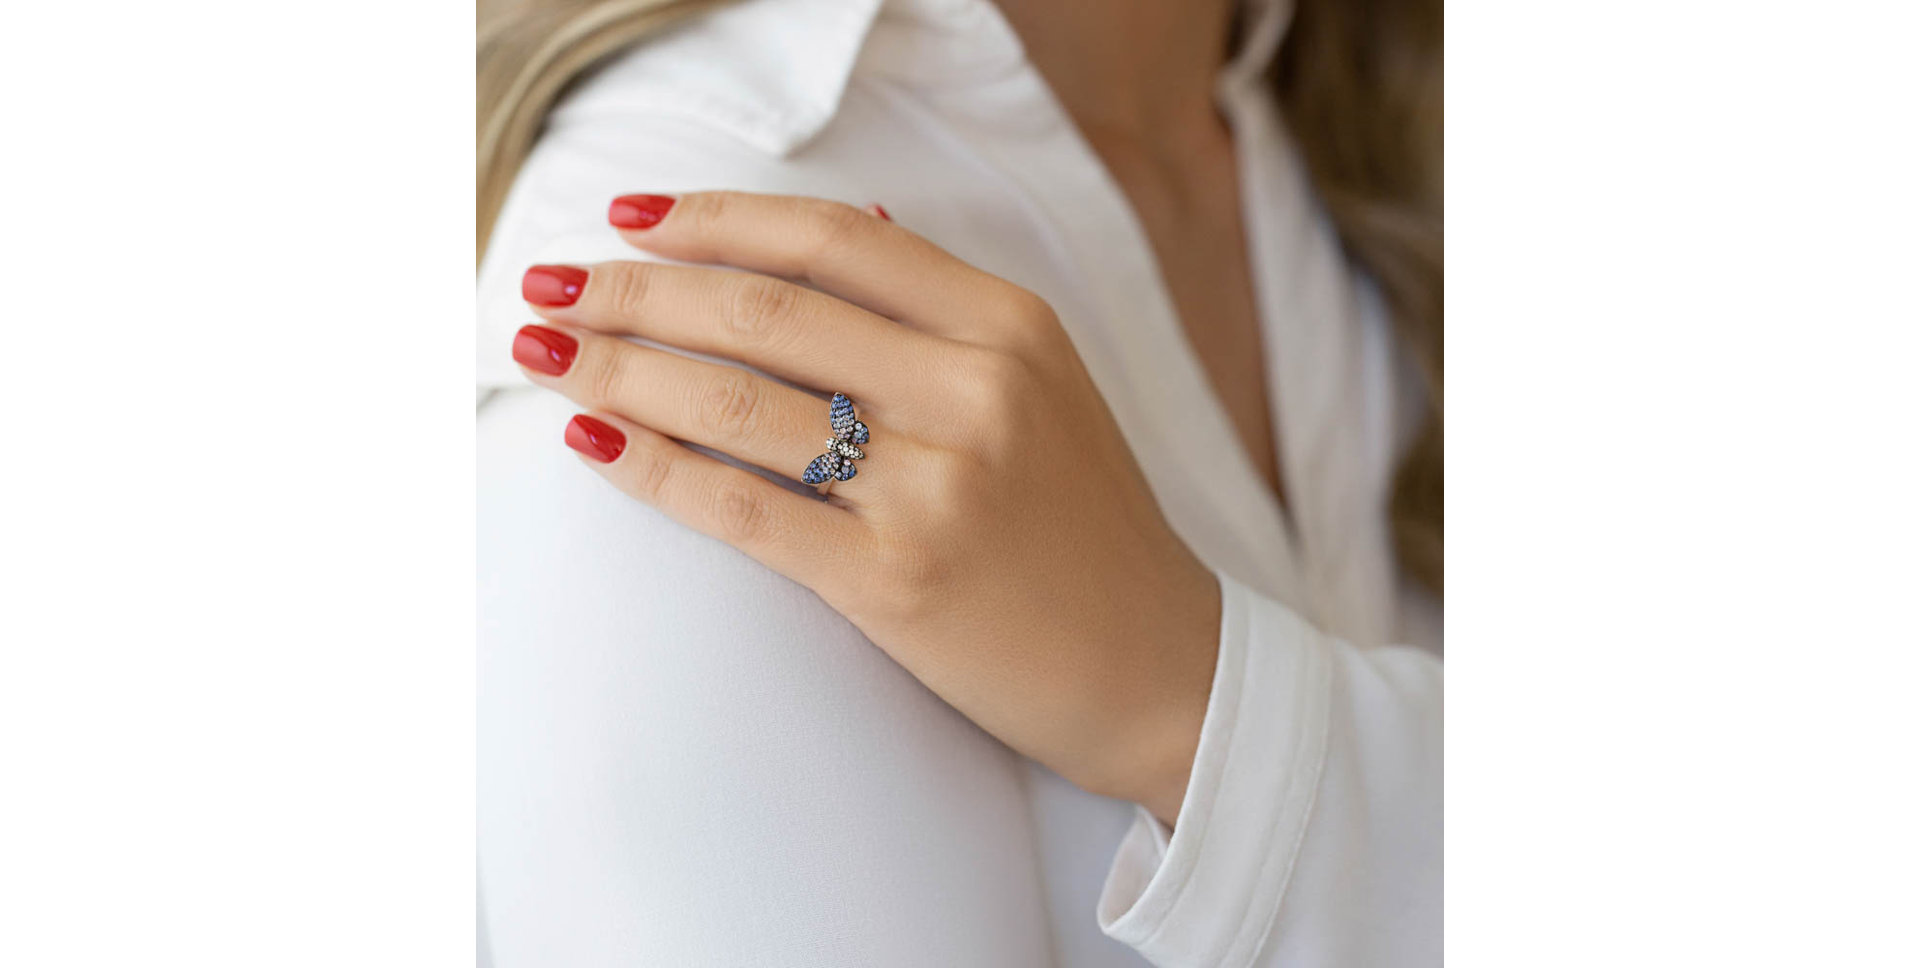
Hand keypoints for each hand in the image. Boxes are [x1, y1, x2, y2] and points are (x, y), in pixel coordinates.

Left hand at [512, 191, 1218, 821]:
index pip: (829, 239)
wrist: (1163, 670)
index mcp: (1008, 326)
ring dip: (620, 371)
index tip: (628, 217)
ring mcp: (939, 486)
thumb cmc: (1088, 529)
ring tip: (544, 357)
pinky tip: (593, 444)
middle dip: (634, 291)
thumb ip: (945, 309)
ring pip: (739, 403)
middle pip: (765, 310)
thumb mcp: (1045, 385)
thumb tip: (851, 222)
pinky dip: (654, 470)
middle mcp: (976, 389)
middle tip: (548, 287)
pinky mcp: (898, 580)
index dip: (712, 219)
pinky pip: (745, 508)